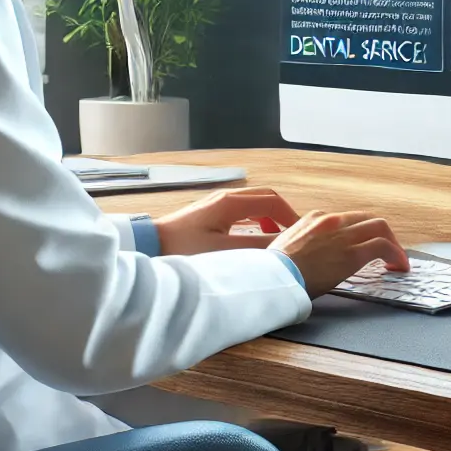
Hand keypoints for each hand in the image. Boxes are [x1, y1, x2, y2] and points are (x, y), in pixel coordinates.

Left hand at [153, 187, 301, 256]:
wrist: (149, 246)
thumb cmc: (183, 249)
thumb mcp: (225, 252)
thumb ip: (257, 248)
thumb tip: (285, 245)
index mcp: (231, 203)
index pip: (273, 200)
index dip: (291, 216)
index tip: (301, 234)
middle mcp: (225, 198)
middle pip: (265, 198)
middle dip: (282, 215)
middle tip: (294, 235)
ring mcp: (216, 204)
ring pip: (253, 205)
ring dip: (269, 219)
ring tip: (277, 240)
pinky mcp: (209, 214)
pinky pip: (241, 212)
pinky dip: (255, 222)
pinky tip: (253, 241)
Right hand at [268, 210, 407, 296]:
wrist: (274, 278)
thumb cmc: (275, 269)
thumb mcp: (285, 246)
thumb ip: (300, 243)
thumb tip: (302, 254)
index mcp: (314, 219)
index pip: (346, 220)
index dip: (358, 233)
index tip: (361, 245)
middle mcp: (332, 221)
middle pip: (367, 218)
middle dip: (380, 233)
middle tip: (386, 250)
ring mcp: (343, 235)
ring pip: (380, 227)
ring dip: (392, 243)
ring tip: (396, 259)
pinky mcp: (353, 253)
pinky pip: (383, 246)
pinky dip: (396, 254)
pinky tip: (399, 266)